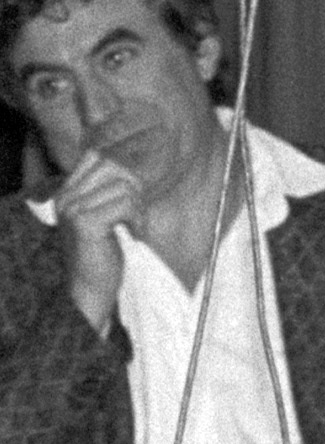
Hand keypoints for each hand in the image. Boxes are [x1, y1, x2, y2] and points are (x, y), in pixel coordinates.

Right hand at [48, 148, 137, 332]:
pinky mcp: (85, 224)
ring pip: (124, 185)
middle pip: (113, 165)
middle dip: (135, 186)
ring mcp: (73, 209)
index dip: (124, 166)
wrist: (89, 288)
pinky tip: (133, 235)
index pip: (96, 155)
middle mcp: (66, 197)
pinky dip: (137, 218)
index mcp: (67, 191)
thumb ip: (112, 189)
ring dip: (139, 207)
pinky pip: (126, 204)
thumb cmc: (103, 252)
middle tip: (135, 214)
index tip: (136, 191)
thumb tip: (138, 159)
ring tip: (133, 227)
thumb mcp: (105, 214)